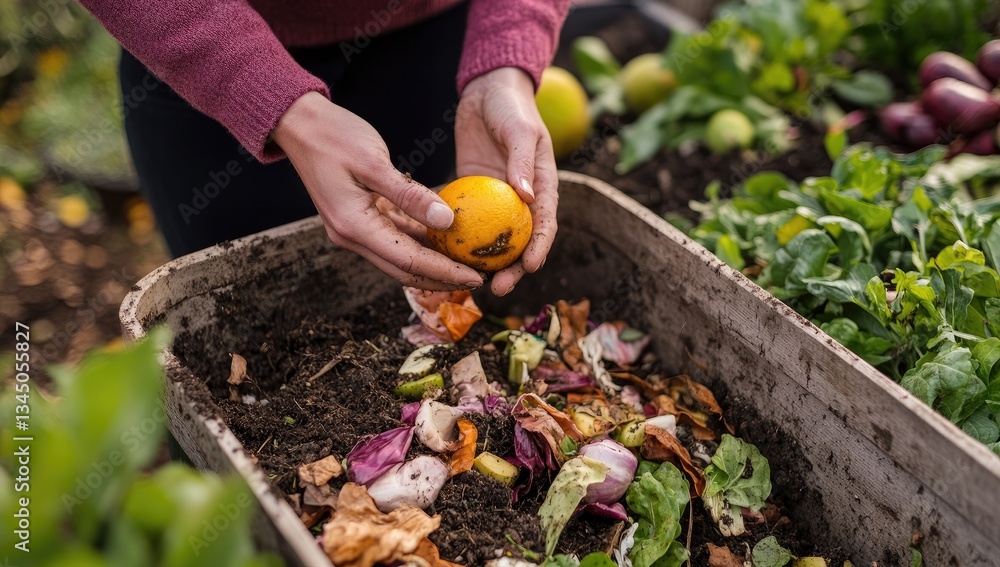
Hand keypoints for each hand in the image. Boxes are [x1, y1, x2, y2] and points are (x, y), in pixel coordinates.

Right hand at [272, 92, 482, 289]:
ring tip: (467, 261)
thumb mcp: (374, 161)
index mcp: (354, 226)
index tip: (475, 276)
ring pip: (400, 256)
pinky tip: (444, 238)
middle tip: (478, 277)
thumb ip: (409, 195)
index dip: (444, 272)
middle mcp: (352, 236)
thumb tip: (447, 221)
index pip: (409, 261)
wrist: (299, 124)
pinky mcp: (359, 218)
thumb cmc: (333, 136)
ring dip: (432, 262)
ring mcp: (354, 229)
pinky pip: (395, 237)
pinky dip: (419, 241)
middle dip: (442, 277)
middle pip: (405, 269)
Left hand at [456, 67, 557, 295]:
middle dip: (511, 269)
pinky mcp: (471, 194)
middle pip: (518, 242)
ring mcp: (495, 200)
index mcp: (542, 188)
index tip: (530, 269)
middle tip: (496, 288)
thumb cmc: (511, 108)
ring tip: (469, 282)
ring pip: (490, 239)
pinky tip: (441, 254)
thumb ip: (522, 163)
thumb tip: (528, 199)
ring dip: (482, 262)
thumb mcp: (520, 131)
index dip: (539, 250)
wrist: (488, 91)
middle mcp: (521, 200)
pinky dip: (457, 238)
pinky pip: (465, 221)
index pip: (545, 226)